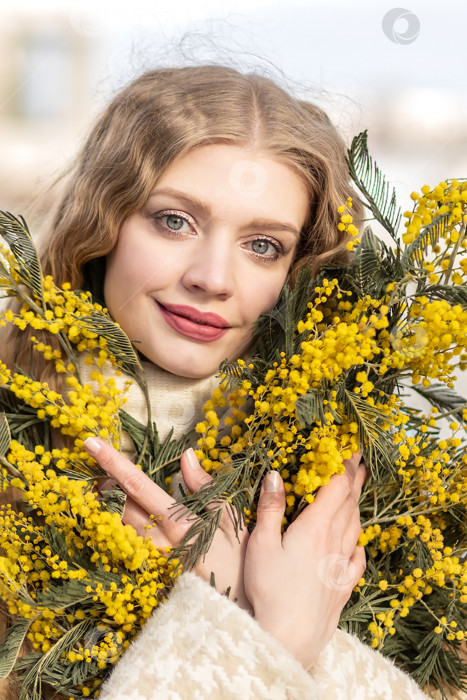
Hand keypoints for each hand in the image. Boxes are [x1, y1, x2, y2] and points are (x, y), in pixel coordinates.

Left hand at [83, 437, 250, 610]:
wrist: (239, 618)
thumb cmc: (239, 566)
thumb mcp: (231, 521)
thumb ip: (207, 488)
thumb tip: (187, 456)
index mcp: (178, 523)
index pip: (138, 486)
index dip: (113, 462)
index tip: (90, 443)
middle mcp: (158, 542)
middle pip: (119, 505)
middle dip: (106, 482)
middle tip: (97, 466)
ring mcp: (151, 563)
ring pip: (118, 527)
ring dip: (109, 505)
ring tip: (104, 489)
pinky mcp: (151, 578)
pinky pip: (127, 548)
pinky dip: (119, 531)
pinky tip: (122, 523)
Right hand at [244, 453, 365, 669]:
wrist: (289, 638)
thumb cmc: (270, 590)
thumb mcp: (262, 544)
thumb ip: (271, 508)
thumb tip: (275, 475)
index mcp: (316, 528)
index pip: (336, 487)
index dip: (343, 465)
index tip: (349, 448)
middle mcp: (335, 543)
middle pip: (350, 503)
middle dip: (354, 478)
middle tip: (359, 460)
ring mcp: (341, 566)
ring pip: (355, 526)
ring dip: (357, 504)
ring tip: (357, 492)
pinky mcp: (343, 587)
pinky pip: (357, 557)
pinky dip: (358, 541)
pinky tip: (357, 541)